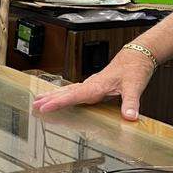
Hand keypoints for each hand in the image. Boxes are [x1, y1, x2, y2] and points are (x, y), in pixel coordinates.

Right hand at [32, 47, 155, 120]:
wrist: (138, 56)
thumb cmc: (135, 68)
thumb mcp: (135, 86)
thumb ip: (131, 102)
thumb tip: (129, 117)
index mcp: (97, 85)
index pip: (74, 95)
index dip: (59, 102)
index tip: (45, 107)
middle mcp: (92, 84)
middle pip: (67, 92)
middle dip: (50, 99)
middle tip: (34, 105)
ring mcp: (92, 83)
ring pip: (69, 90)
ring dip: (54, 96)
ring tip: (39, 100)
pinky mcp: (95, 84)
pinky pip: (75, 90)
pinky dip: (65, 95)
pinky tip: (61, 97)